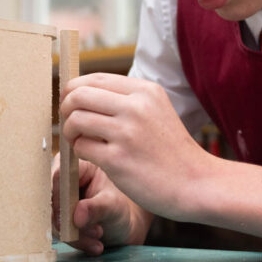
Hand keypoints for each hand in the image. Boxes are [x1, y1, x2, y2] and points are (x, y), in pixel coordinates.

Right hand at [51, 156, 149, 255]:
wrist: (125, 226)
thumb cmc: (123, 208)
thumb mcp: (114, 206)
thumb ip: (97, 208)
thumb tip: (77, 214)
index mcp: (79, 165)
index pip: (60, 175)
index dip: (62, 197)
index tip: (75, 218)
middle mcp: (66, 180)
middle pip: (52, 199)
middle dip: (71, 220)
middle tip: (95, 232)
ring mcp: (61, 199)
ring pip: (54, 218)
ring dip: (76, 234)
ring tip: (99, 237)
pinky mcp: (60, 216)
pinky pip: (59, 231)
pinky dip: (77, 242)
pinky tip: (95, 245)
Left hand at [60, 73, 215, 220]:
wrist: (196, 183)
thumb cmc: (171, 150)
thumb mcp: (157, 111)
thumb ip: (127, 100)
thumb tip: (83, 92)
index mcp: (145, 91)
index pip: (94, 78)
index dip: (75, 90)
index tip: (73, 105)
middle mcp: (136, 107)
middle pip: (78, 95)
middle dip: (66, 109)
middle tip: (71, 124)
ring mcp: (126, 132)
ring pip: (75, 120)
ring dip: (70, 132)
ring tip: (80, 141)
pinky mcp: (117, 159)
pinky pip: (81, 147)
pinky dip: (80, 152)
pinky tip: (94, 158)